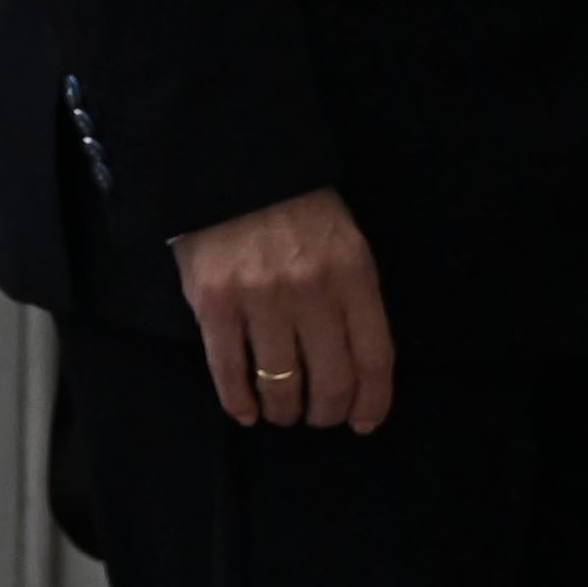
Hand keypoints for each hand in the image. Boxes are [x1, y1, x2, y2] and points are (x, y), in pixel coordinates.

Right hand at [169, 187, 394, 431]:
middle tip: (317, 416)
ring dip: (284, 411)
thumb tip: (356, 369)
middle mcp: (311, 290)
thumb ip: (353, 298)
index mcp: (352, 273)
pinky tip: (245, 411)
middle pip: (330, 380)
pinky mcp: (213, 302)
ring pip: (281, 384)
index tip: (362, 423)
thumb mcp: (344, 243)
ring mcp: (259, 298)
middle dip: (326, 412)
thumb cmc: (294, 207)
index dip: (372, 402)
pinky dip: (238, 402)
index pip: (374, 358)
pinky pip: (228, 370)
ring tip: (282, 411)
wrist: (229, 163)